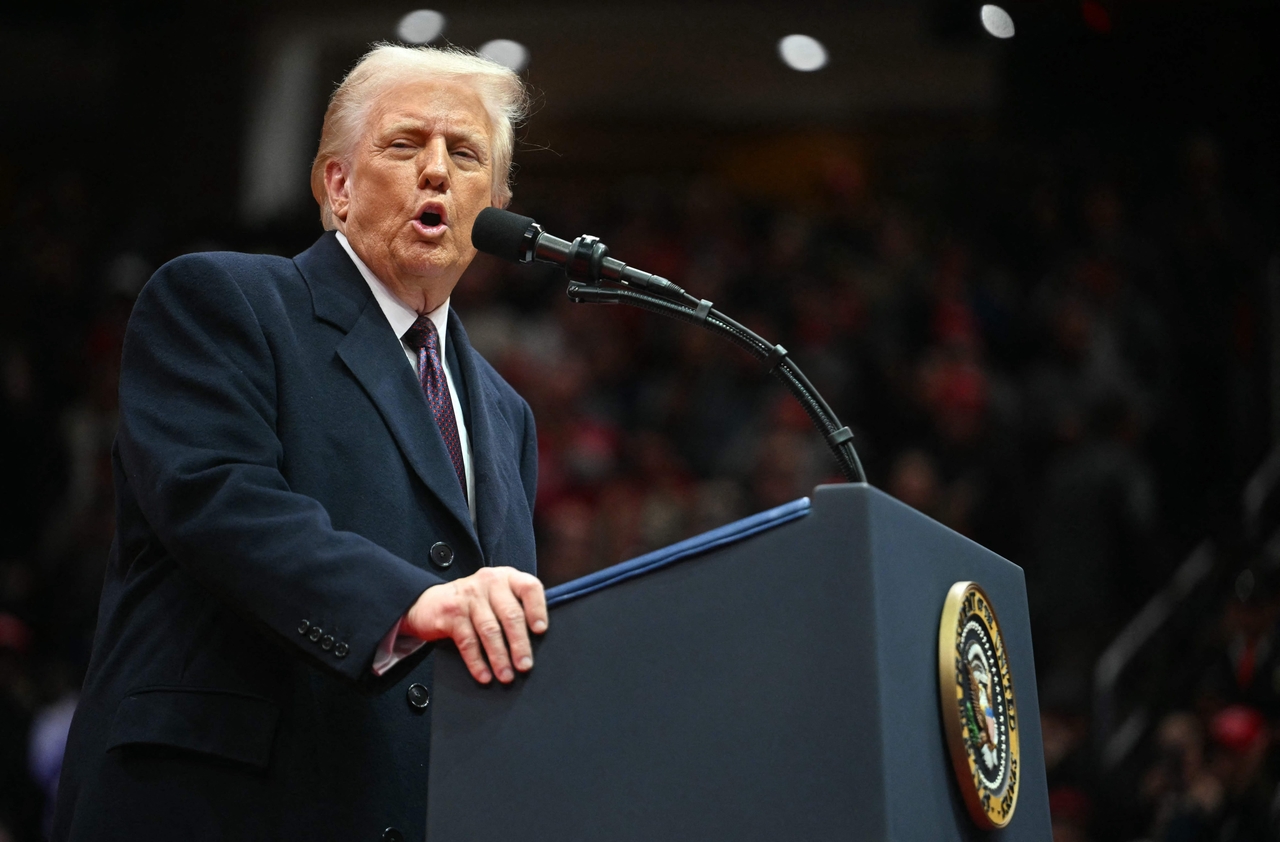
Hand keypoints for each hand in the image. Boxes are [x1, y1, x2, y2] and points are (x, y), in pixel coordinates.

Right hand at [403, 567, 547, 683]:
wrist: (430, 603)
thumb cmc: (475, 603)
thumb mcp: (497, 596)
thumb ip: (516, 606)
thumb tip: (539, 640)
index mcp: (507, 577)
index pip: (529, 587)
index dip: (537, 609)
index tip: (541, 631)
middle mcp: (489, 582)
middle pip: (510, 614)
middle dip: (519, 643)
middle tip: (525, 666)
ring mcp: (469, 596)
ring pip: (490, 630)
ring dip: (500, 657)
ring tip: (506, 676)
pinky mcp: (451, 612)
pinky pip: (468, 641)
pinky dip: (477, 662)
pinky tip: (484, 675)